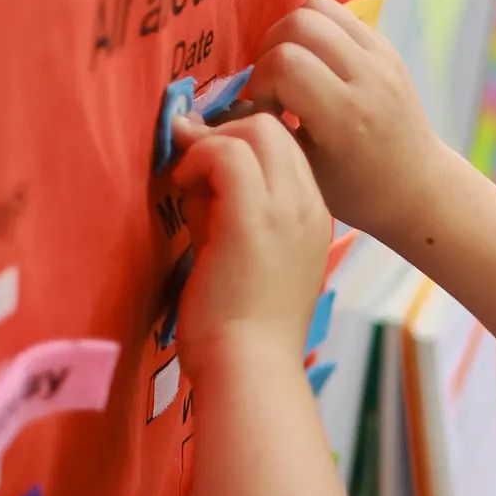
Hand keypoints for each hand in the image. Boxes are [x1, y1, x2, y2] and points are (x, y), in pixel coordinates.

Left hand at [168, 112, 334, 363]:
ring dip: (210, 144)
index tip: (204, 168)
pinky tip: (182, 186)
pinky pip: (227, 152)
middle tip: (190, 166)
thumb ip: (226, 213)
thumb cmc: (240, 328)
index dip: (241, 145)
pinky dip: (198, 157)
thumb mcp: (240, 257)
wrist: (250, 368)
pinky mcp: (255, 217)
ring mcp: (288, 209)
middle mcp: (309, 206)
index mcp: (312, 218)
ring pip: (256, 129)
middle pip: (274, 128)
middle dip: (224, 133)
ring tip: (186, 182)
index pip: (284, 149)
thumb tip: (197, 180)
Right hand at [252, 0, 443, 243]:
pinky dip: (316, 30)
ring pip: (317, 7)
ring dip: (292, 33)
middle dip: (272, 51)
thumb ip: (259, 135)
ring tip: (292, 70)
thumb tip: (200, 114)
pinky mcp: (387, 46)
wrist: (416, 186)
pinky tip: (315, 65)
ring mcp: (383, 57)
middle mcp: (369, 79)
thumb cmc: (354, 190)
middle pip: (298, 25)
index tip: (270, 111)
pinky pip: (338, 12)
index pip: (286, 64)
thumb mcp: (302, 172)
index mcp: (347, 116)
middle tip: (277, 86)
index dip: (263, 82)